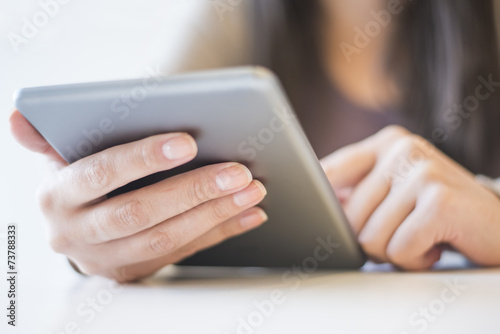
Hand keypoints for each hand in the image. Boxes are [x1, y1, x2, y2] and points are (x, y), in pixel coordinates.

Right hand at [10, 110, 267, 280]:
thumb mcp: (58, 157)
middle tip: (239, 171)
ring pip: (166, 240)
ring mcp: (106, 260)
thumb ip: (46, 137)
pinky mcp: (134, 275)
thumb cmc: (78, 181)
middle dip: (193, 192)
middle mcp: (77, 234)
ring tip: (252, 190)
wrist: (76, 231)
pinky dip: (220, 234)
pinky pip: (183, 254)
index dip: (142, 159)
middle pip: (140, 213)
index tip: (188, 142)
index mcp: (57, 196)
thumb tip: (19, 114)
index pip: (100, 174)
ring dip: (215, 215)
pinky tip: (249, 214)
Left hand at [321, 125, 499, 269]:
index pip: (330, 173)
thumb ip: (357, 191)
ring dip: (395, 252)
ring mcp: (422, 172)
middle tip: (403, 233)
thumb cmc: (439, 213)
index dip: (320, 203)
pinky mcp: (440, 201)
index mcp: (387, 142)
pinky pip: (399, 249)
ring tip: (422, 237)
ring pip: (370, 238)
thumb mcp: (395, 192)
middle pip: (348, 216)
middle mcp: (403, 148)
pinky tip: (436, 246)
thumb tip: (312, 204)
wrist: (499, 229)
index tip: (313, 213)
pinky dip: (416, 261)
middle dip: (371, 240)